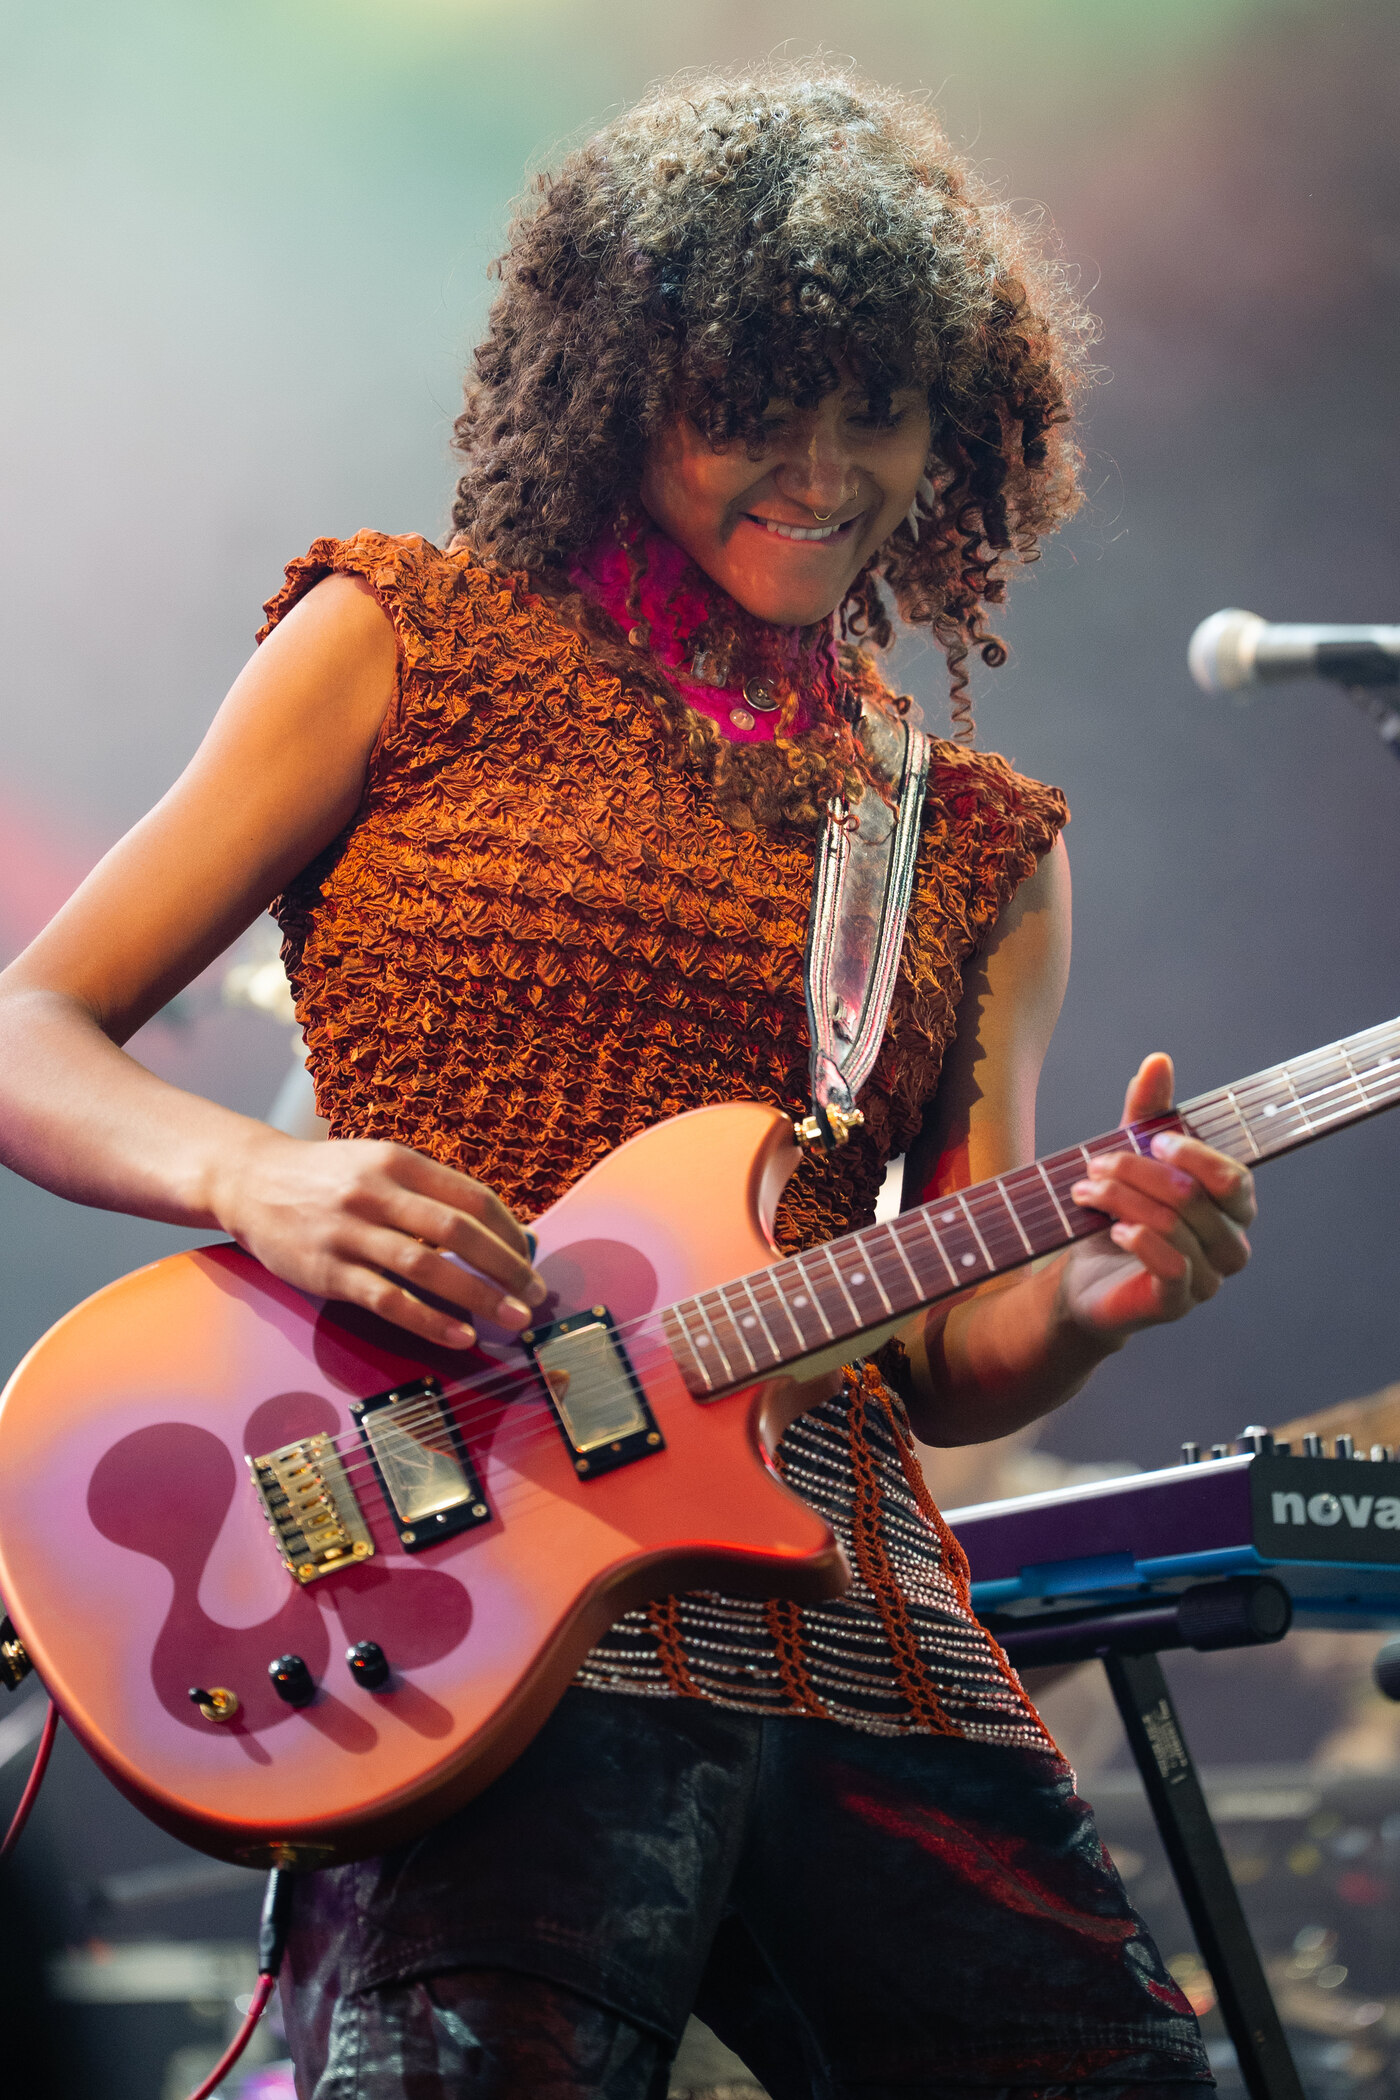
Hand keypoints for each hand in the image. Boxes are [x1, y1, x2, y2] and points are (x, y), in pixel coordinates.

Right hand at [213, 1130, 547, 1348]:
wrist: (249, 1181)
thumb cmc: (329, 1178)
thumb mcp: (380, 1165)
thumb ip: (431, 1194)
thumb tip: (500, 1232)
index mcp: (399, 1163)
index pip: (472, 1198)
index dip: (510, 1232)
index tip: (531, 1258)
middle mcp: (377, 1193)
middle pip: (459, 1232)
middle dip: (507, 1267)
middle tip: (535, 1295)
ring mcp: (350, 1233)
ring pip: (428, 1268)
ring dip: (480, 1297)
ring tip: (513, 1319)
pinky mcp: (329, 1271)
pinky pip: (389, 1300)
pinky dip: (430, 1320)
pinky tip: (460, 1336)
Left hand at [1056, 1052, 1254, 1341]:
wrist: (1084, 1281)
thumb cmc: (1118, 1216)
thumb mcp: (1130, 1161)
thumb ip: (1147, 1115)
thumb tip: (1158, 1059)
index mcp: (1230, 1209)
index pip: (1232, 1179)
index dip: (1194, 1155)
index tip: (1150, 1139)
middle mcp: (1229, 1245)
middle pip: (1195, 1198)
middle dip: (1139, 1173)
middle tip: (1095, 1164)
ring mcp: (1208, 1279)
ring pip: (1176, 1227)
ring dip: (1123, 1201)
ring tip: (1086, 1191)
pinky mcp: (1176, 1304)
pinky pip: (1171, 1267)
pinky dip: (1141, 1240)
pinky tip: (1114, 1229)